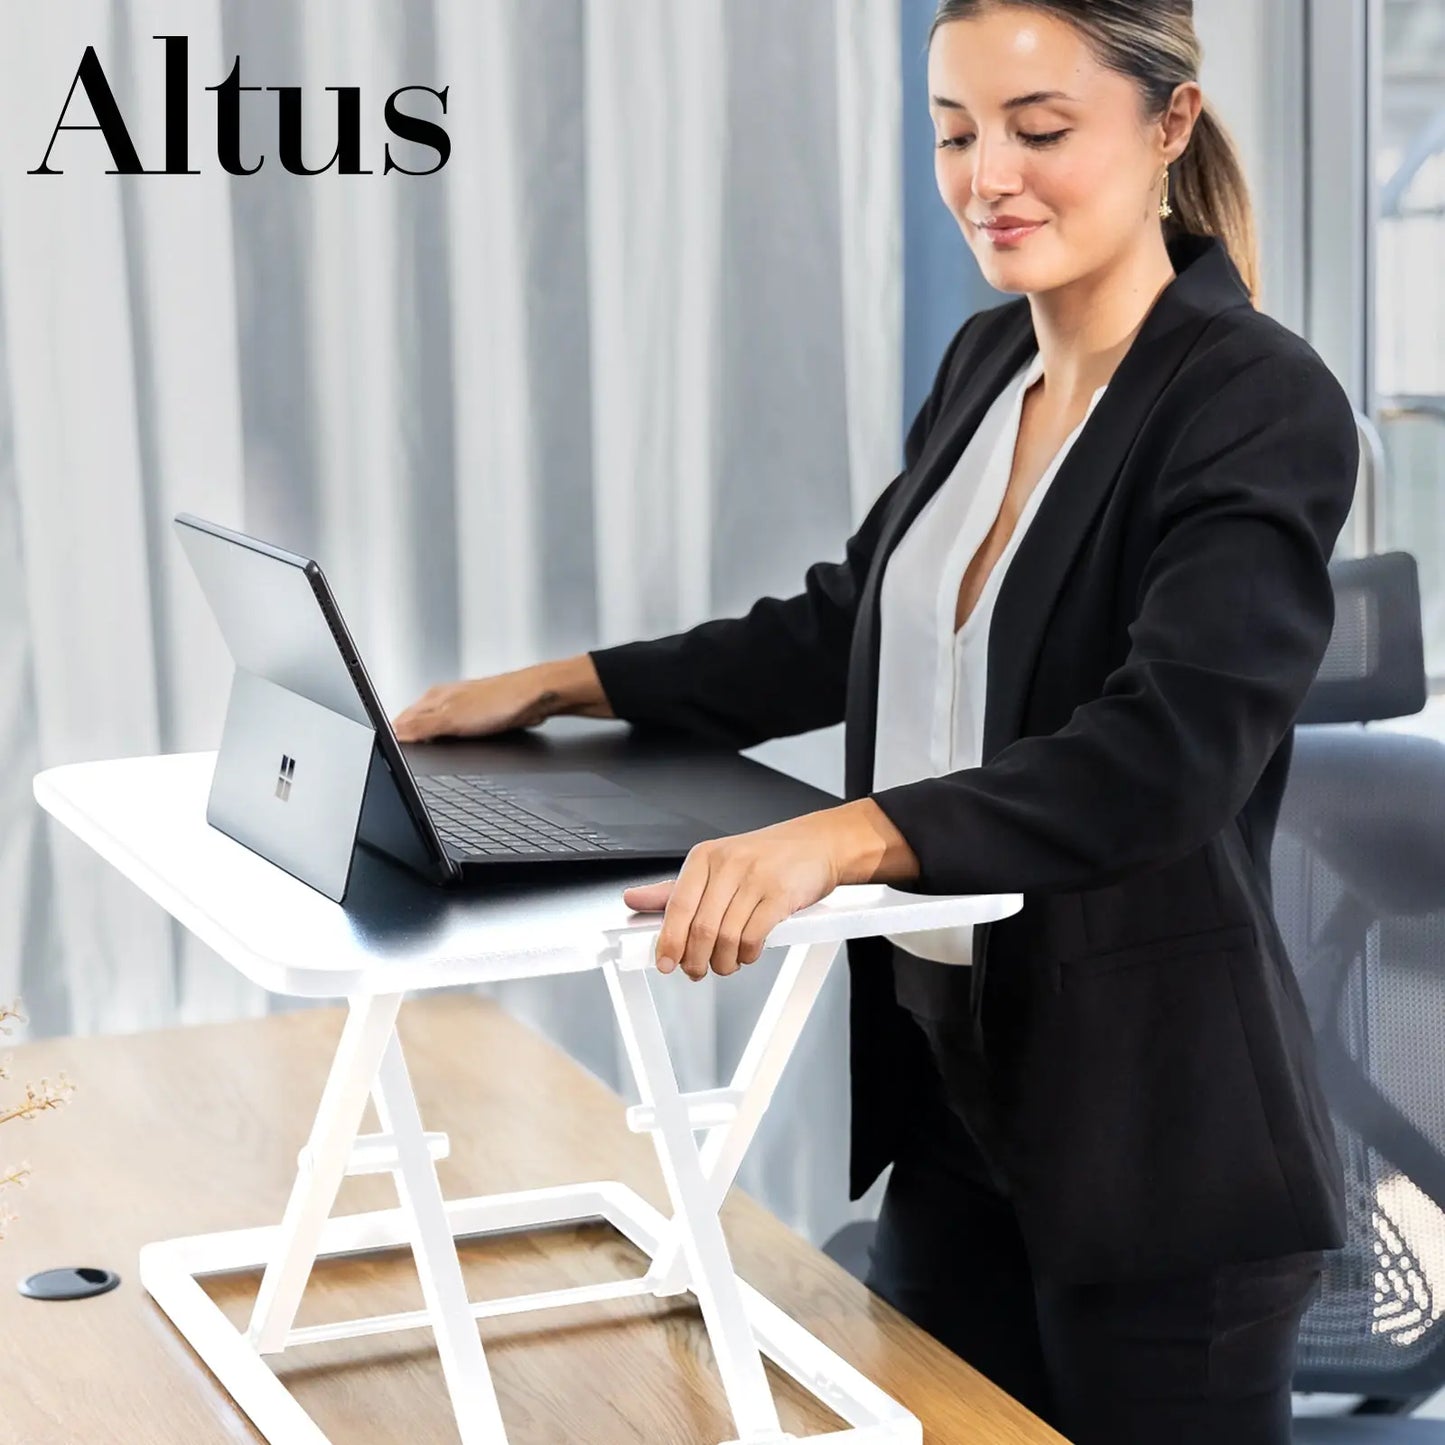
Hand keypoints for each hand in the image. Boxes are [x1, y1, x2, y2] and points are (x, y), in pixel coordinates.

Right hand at [392, 670, 553, 741]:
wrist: (536, 698)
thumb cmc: (501, 702)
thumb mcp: (453, 720)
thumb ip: (421, 727)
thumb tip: (395, 733)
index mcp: (433, 698)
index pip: (402, 720)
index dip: (395, 737)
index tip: (391, 751)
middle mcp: (445, 699)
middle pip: (416, 722)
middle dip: (410, 738)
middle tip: (406, 754)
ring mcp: (462, 706)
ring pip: (437, 726)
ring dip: (430, 738)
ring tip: (426, 750)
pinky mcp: (479, 715)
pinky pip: (457, 729)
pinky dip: (451, 739)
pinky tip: (455, 745)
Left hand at [621, 812, 846, 978]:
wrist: (818, 844)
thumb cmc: (765, 858)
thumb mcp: (716, 866)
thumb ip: (675, 889)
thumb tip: (634, 899)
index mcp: (705, 857)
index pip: (677, 905)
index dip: (668, 940)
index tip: (664, 962)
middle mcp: (728, 864)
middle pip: (701, 927)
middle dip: (695, 959)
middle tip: (697, 970)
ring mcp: (756, 879)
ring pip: (727, 937)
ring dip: (723, 961)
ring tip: (725, 963)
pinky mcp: (781, 895)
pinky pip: (754, 936)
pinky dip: (748, 954)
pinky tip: (748, 952)